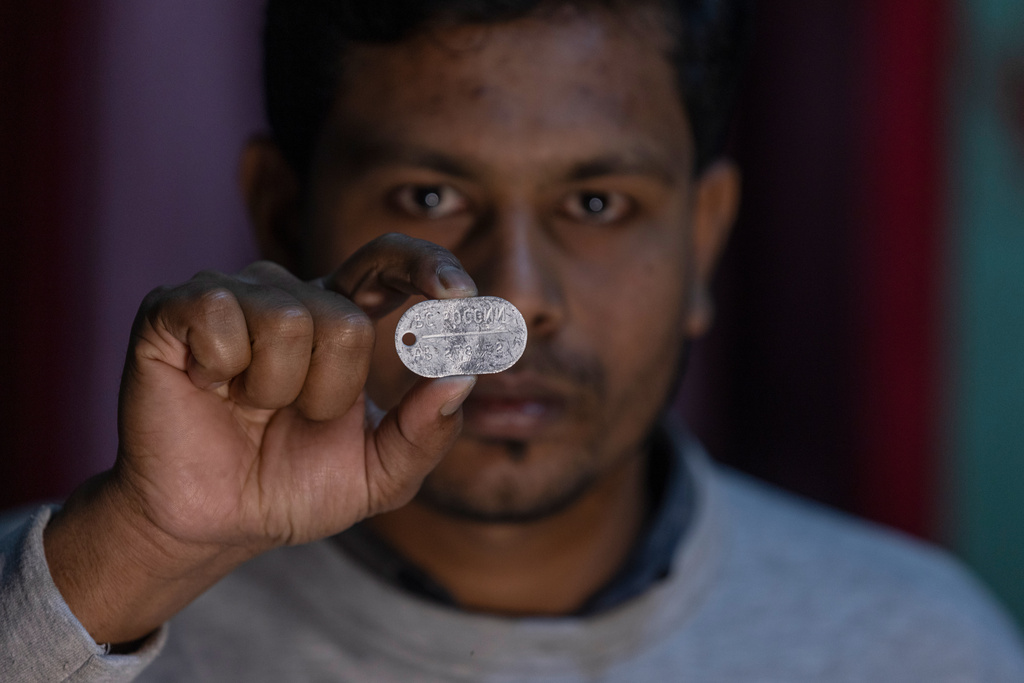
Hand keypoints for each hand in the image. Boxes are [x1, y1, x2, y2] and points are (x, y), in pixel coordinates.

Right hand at [44, 234, 476, 643]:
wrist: (213, 523)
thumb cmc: (294, 488)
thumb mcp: (380, 476)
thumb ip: (427, 433)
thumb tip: (462, 377)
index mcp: (341, 320)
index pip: (388, 262)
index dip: (426, 265)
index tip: (458, 295)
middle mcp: (290, 296)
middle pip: (345, 320)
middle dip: (330, 393)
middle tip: (294, 417)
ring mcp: (231, 295)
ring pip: (287, 321)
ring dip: (275, 389)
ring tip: (247, 407)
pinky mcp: (174, 308)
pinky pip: (219, 315)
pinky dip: (220, 369)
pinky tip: (206, 385)